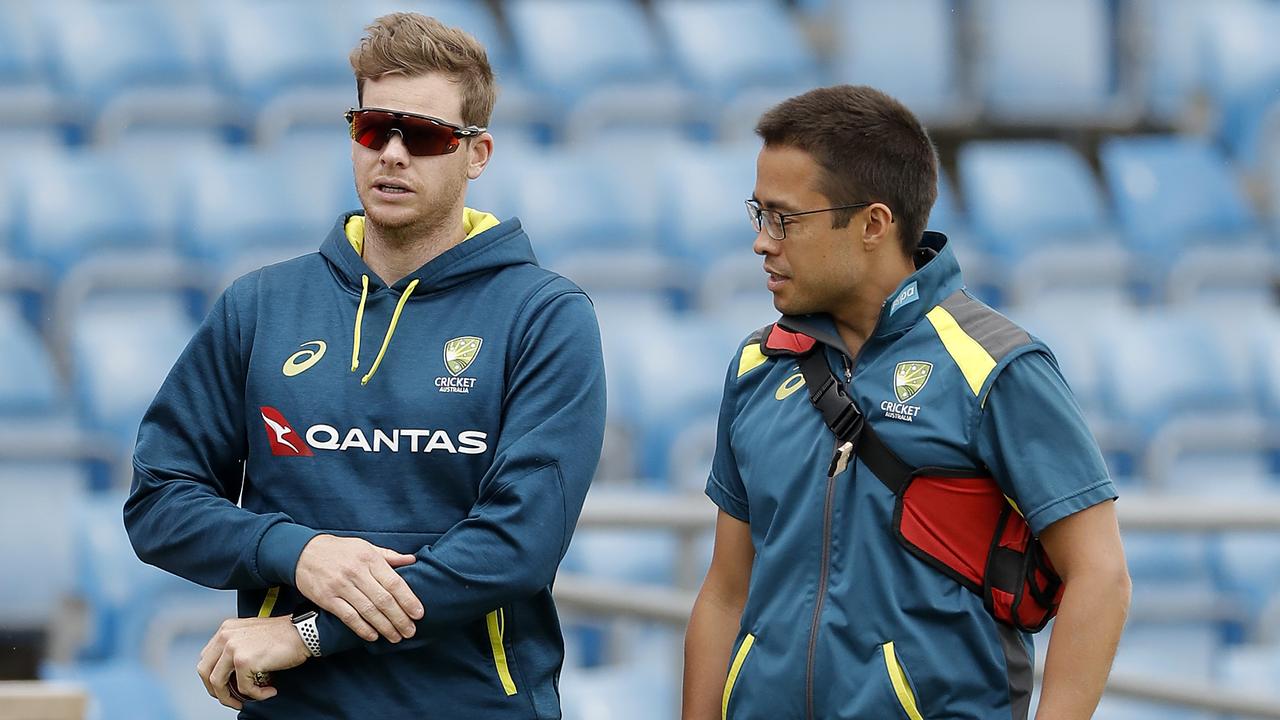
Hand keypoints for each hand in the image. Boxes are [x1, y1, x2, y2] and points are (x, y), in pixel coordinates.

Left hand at [196, 616, 307, 710]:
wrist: (304, 632)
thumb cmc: (284, 636)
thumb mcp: (252, 635)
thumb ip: (237, 647)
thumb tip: (229, 674)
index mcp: (226, 629)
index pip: (206, 658)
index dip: (213, 676)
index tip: (225, 686)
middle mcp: (225, 636)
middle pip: (204, 671)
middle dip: (216, 690)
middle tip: (231, 698)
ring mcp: (233, 647)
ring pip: (217, 682)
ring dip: (230, 697)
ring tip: (247, 700)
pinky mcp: (243, 660)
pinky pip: (243, 688)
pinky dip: (256, 695)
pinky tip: (269, 690)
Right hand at [294, 534, 423, 642]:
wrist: (303, 552)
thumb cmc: (339, 550)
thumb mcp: (364, 546)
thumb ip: (388, 556)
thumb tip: (412, 560)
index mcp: (369, 558)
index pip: (394, 582)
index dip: (408, 600)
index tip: (418, 614)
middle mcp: (356, 572)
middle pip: (383, 600)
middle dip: (400, 618)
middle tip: (410, 631)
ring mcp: (340, 586)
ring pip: (368, 611)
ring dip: (384, 627)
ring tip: (396, 637)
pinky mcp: (327, 599)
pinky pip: (348, 617)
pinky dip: (362, 628)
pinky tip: (373, 636)